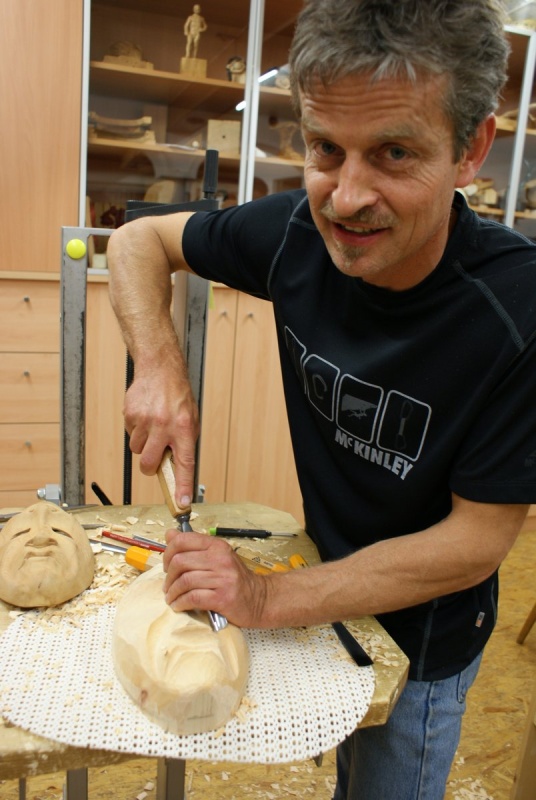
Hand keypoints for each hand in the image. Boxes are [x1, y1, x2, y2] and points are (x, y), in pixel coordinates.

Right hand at [124, 364, 198, 506]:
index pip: (184, 463)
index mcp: (184, 428)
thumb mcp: (191, 419)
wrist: (160, 369)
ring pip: (137, 450)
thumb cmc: (177, 395)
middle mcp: (164, 425)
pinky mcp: (130, 415)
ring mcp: (145, 421)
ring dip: (144, 444)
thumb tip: (176, 469)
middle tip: (155, 457)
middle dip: (150, 467)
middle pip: (149, 465)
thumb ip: (184, 443)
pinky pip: (130, 435)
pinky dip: (137, 431)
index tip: (182, 503)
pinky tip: (145, 417)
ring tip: (153, 427)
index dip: (182, 486)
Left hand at [162, 529, 268, 626]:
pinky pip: (193, 598)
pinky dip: (181, 603)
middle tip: (168, 586)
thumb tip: (170, 534)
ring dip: (172, 592)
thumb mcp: (216, 556)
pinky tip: (179, 605)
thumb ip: (193, 546)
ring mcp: (223, 578)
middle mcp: (220, 559)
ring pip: (185, 581)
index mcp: (217, 546)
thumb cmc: (235, 578)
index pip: (183, 540)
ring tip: (171, 598)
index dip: (168, 553)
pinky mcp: (223, 598)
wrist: (259, 599)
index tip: (166, 566)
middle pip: (180, 562)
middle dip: (168, 577)